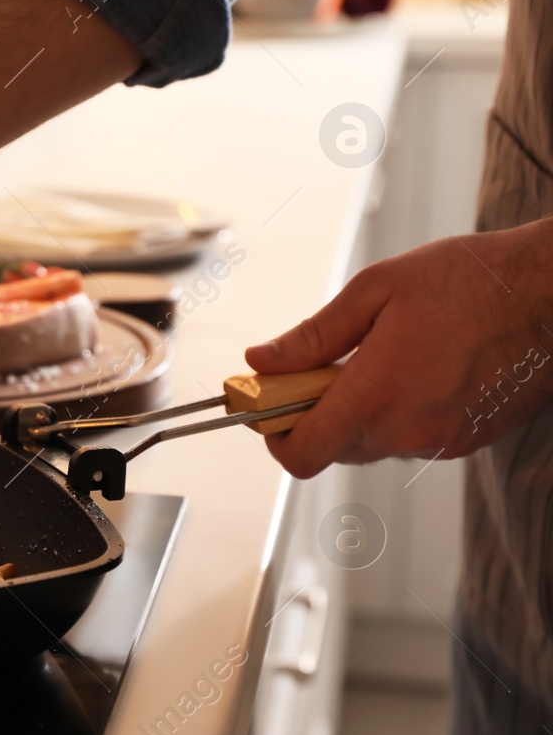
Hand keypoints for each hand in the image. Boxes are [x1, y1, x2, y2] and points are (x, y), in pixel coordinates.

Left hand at [245, 218, 552, 476]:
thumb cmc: (473, 281)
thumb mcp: (375, 291)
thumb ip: (311, 336)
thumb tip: (262, 361)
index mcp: (377, 396)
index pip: (301, 454)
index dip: (274, 433)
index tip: (271, 403)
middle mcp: (410, 432)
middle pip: (333, 448)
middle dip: (316, 413)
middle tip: (328, 364)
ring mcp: (443, 443)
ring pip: (373, 443)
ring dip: (360, 412)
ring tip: (384, 356)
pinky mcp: (467, 442)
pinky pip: (411, 438)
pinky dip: (399, 413)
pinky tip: (420, 368)